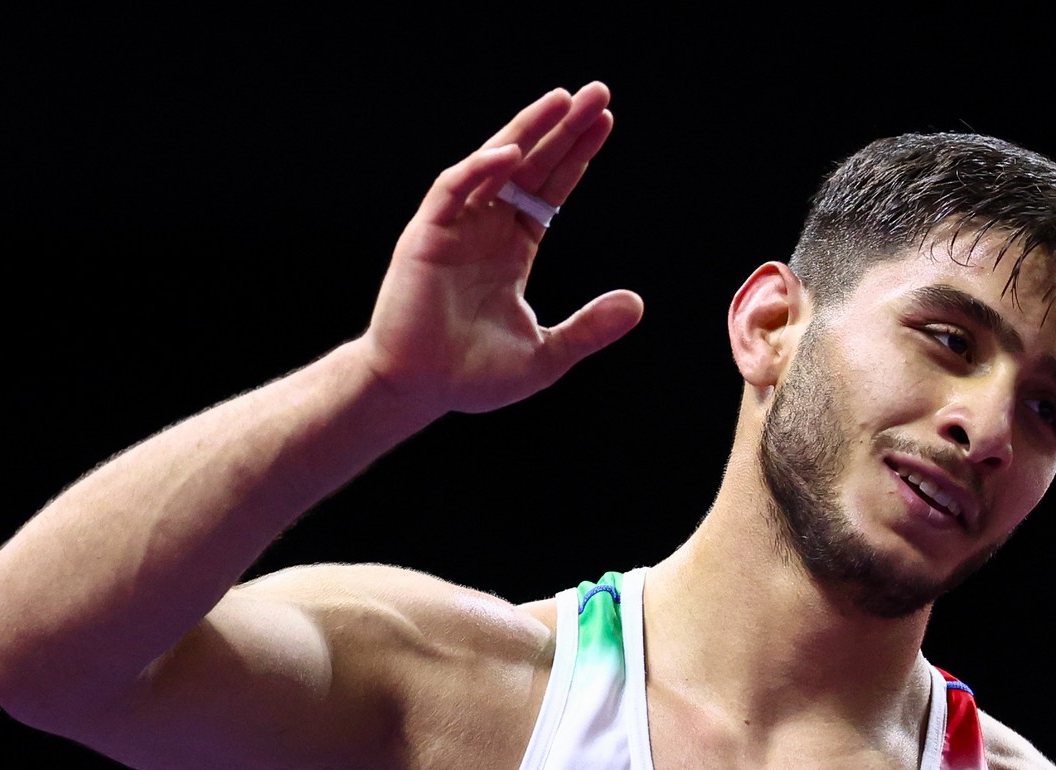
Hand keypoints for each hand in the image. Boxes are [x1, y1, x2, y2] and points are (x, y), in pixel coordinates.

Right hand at [358, 81, 644, 414]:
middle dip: (562, 129)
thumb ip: (589, 328)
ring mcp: (454, 228)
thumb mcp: (546, 355)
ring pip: (493, 165)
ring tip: (562, 101)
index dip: (575, 157)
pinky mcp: (425, 237)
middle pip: (529, 166)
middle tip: (597, 92)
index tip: (605, 123)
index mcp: (510, 250)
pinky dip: (479, 169)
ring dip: (527, 131)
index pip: (548, 191)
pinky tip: (511, 153)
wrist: (418, 391)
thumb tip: (638, 303)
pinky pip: (452, 191)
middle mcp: (484, 229)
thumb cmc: (473, 376)